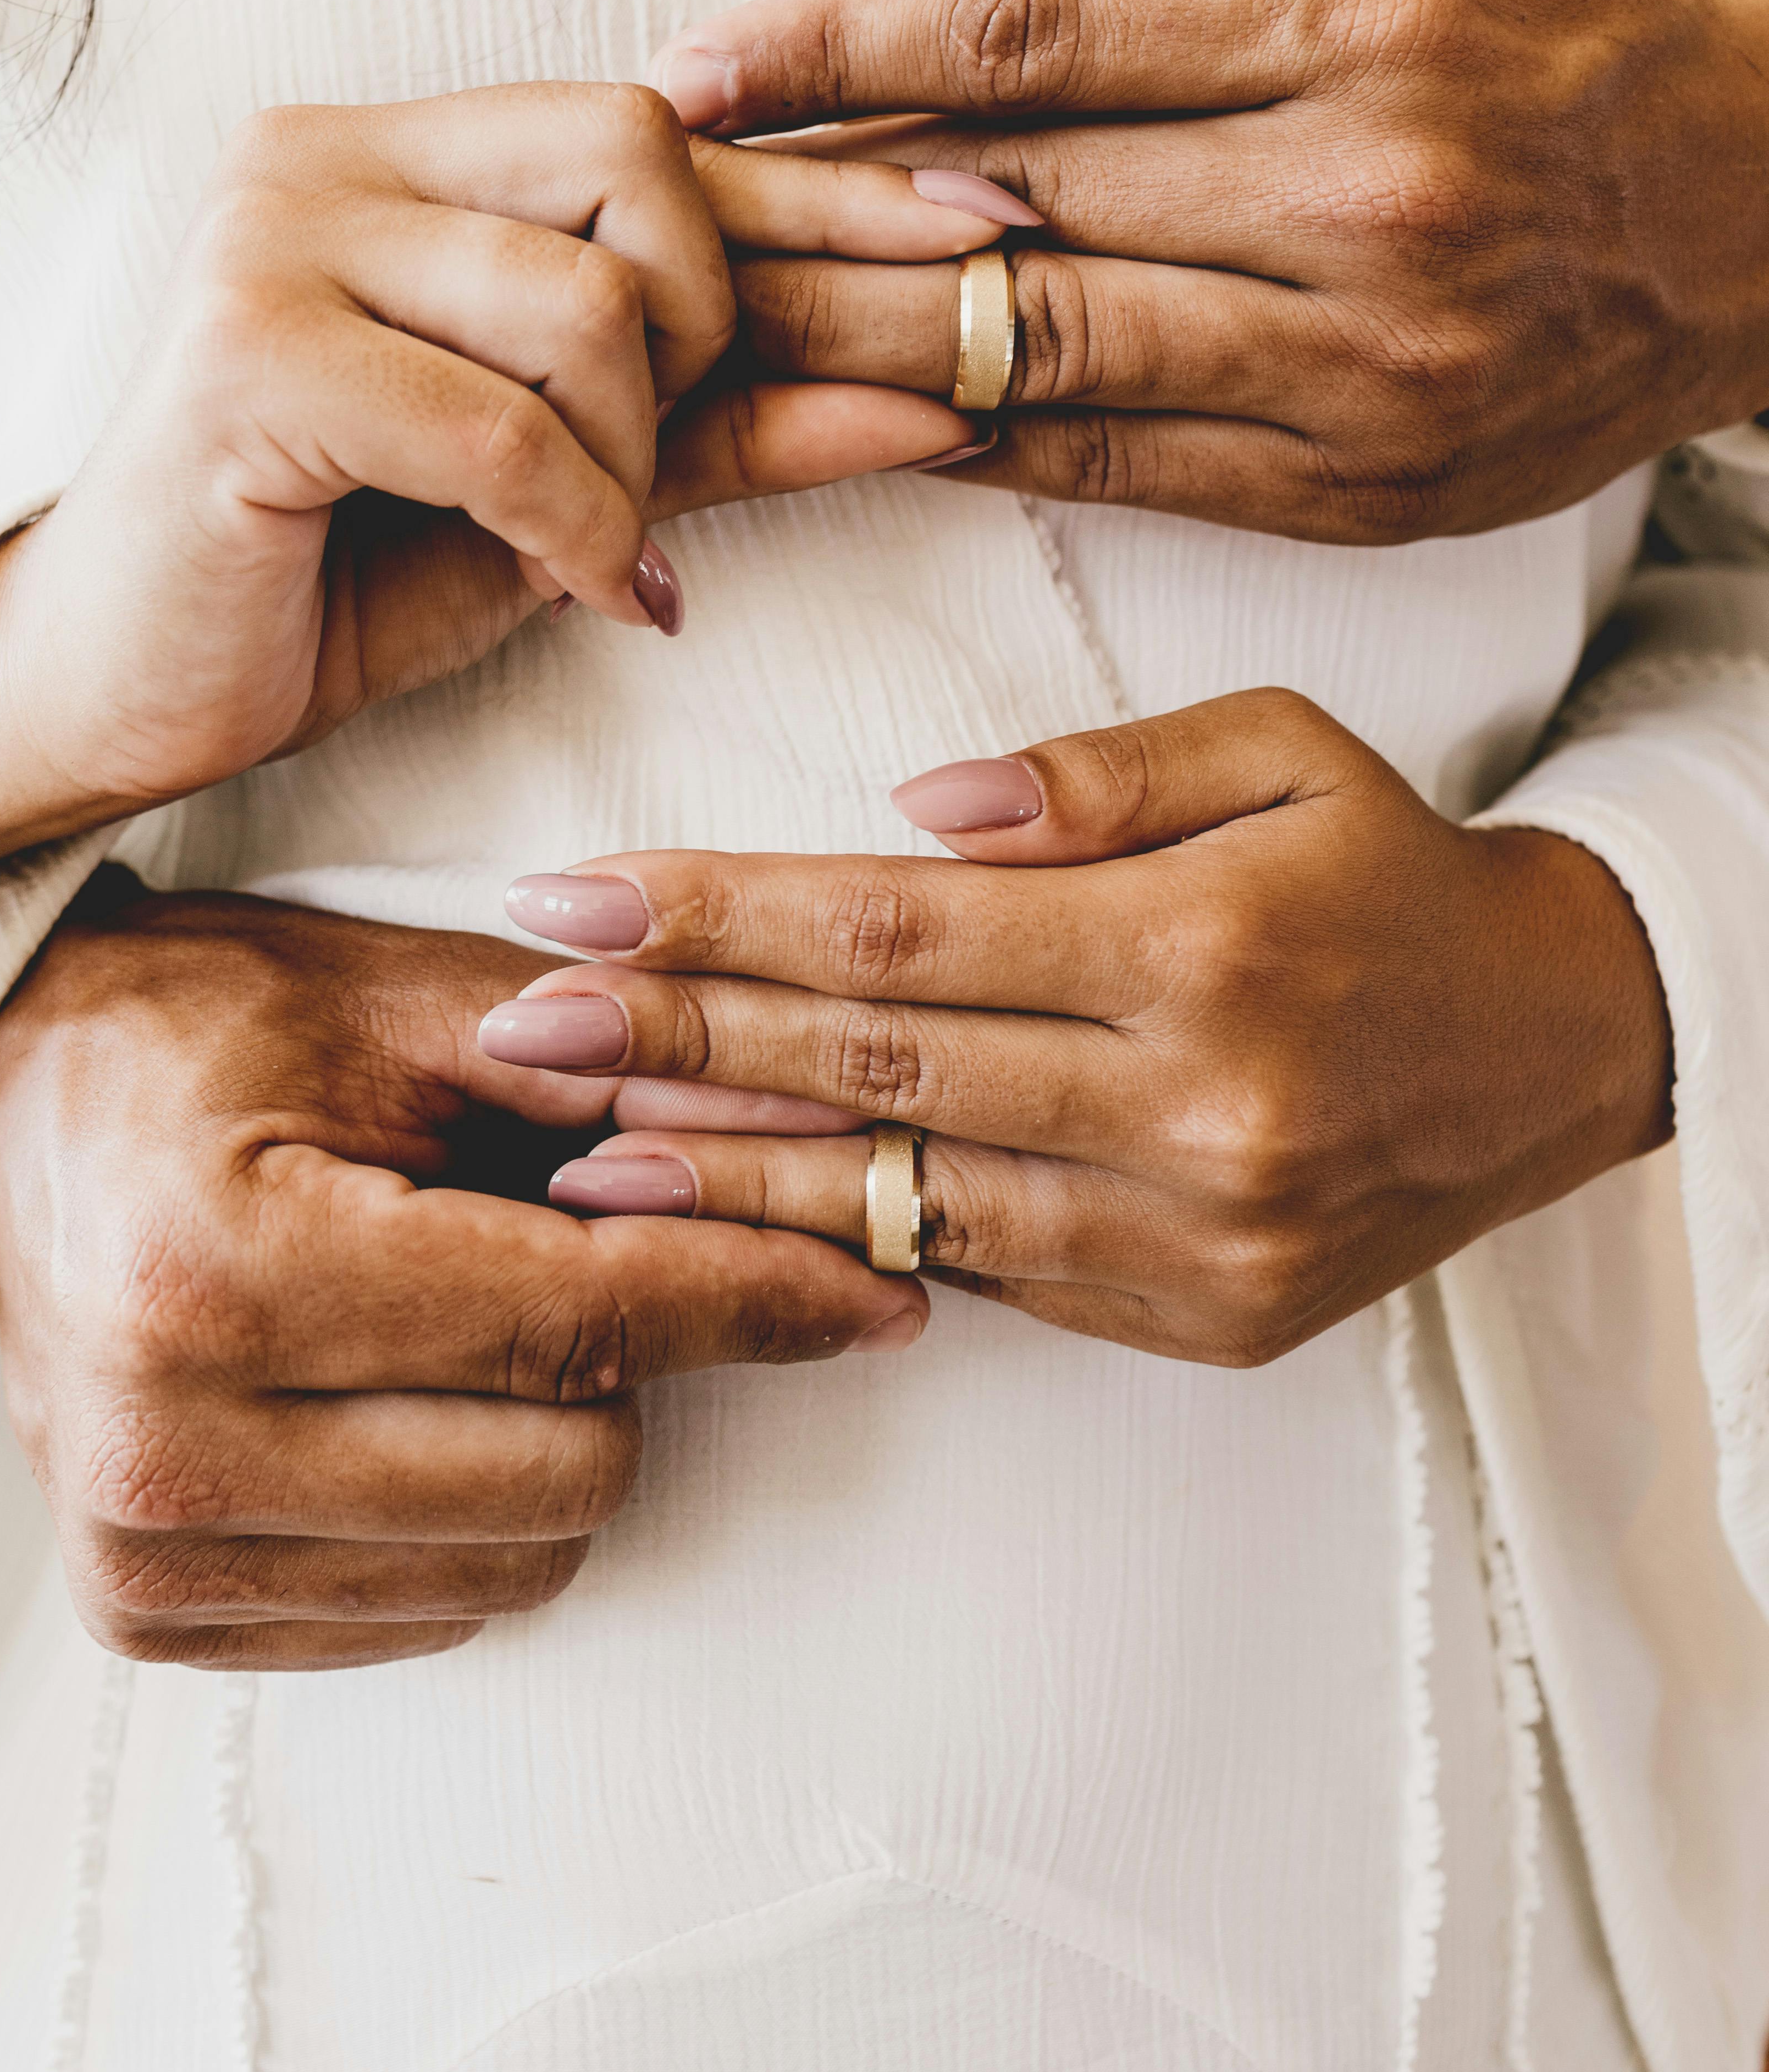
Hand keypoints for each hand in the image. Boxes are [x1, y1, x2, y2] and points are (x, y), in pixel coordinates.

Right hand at [0, 81, 994, 890]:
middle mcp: (327, 155)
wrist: (110, 686)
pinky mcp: (243, 358)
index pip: (664, 124)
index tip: (992, 226)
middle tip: (665, 459)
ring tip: (594, 546)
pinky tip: (580, 591)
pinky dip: (573, 529)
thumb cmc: (335, 574)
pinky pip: (501, 427)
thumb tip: (937, 391)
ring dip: (634, 455)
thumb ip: (729, 425)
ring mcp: (271, 239)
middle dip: (711, 325)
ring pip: (583, 299)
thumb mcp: (568, 490)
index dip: (836, 181)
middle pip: (640, 155)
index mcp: (401, 155)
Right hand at [0, 882, 925, 1668]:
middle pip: (569, 1467)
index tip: (875, 1284)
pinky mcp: (154, 1617)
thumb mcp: (405, 1003)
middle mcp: (165, 1442)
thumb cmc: (205, 1028)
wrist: (5, 1103)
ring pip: (520, 1561)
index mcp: (215, 1271)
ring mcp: (149, 1553)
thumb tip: (823, 1131)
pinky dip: (470, 1510)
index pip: (574, 1318)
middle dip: (629, 1356)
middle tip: (585, 1243)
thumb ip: (617, 1074)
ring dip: (556, 1436)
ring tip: (477, 1308)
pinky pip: (430, 1612)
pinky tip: (411, 1391)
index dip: (753, 1294)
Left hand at [482, 693, 1673, 1362]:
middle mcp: (1192, 1105)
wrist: (1556, 1048)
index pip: (897, 929)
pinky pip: (988, 1272)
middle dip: (672, 1040)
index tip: (572, 900)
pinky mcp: (1200, 1320)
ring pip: (907, 1199)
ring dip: (724, 1171)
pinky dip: (848, 1240)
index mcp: (1200, 942)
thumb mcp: (1281, 751)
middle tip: (515, 1025)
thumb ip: (1098, 776)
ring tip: (569, 1149)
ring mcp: (1194, 1234)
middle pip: (874, 1065)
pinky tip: (732, 1214)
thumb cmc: (1390, 869)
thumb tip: (916, 812)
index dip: (716, 914)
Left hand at [656, 0, 1768, 542]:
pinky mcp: (1358, 486)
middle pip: (1010, 200)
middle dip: (804, 204)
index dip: (837, 42)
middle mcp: (1355, 197)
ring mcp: (1358, 362)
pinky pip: (1120, 469)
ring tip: (702, 329)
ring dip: (850, 344)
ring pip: (1045, 351)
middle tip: (645, 207)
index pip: (1033, 26)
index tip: (692, 61)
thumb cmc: (1571, 32)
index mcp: (1357, 23)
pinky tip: (850, 424)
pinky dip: (975, 444)